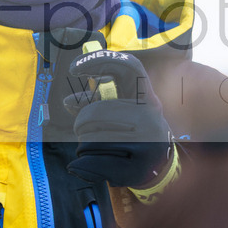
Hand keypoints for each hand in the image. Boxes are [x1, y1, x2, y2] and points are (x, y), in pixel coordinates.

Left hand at [64, 49, 173, 189]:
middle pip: (99, 110)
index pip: (129, 66)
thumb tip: (68, 101)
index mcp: (148, 97)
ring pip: (96, 136)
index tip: (72, 69)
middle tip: (77, 128)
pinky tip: (86, 160)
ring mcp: (150, 139)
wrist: (159, 167)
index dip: (99, 60)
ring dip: (84, 142)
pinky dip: (86, 160)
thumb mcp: (121, 113)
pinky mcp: (142, 163)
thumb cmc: (134, 133)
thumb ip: (95, 104)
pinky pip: (100, 158)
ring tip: (87, 146)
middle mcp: (152, 115)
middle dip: (81, 120)